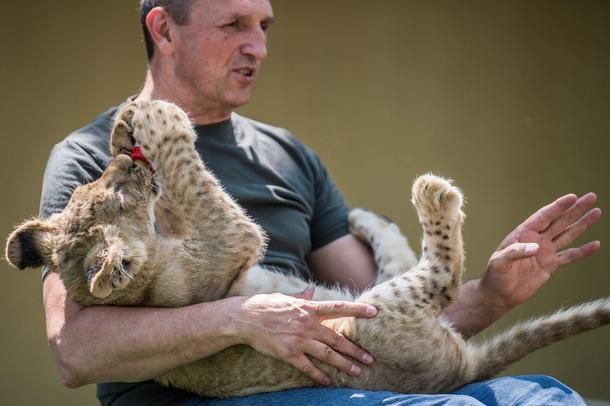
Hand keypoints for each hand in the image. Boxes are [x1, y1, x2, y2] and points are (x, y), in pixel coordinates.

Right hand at [234, 287, 376, 384]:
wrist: (246, 318)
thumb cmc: (266, 305)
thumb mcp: (286, 297)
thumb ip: (302, 296)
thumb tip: (311, 290)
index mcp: (309, 308)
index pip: (339, 308)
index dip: (358, 309)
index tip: (374, 312)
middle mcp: (308, 324)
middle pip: (337, 338)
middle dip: (355, 350)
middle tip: (370, 358)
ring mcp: (299, 340)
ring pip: (327, 354)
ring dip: (343, 364)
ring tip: (356, 371)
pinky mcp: (289, 353)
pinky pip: (308, 367)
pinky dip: (319, 375)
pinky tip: (328, 381)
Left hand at [481, 193, 601, 307]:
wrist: (500, 294)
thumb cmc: (495, 276)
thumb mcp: (499, 262)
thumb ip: (515, 253)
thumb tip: (536, 248)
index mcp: (523, 235)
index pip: (543, 217)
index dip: (557, 207)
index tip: (572, 197)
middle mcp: (536, 240)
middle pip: (559, 221)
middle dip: (575, 210)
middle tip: (590, 197)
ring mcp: (544, 252)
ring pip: (567, 235)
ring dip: (582, 224)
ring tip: (596, 212)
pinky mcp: (550, 265)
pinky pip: (570, 256)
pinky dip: (583, 251)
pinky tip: (595, 245)